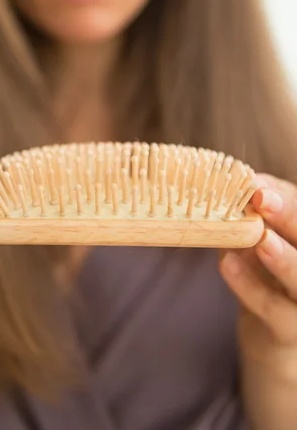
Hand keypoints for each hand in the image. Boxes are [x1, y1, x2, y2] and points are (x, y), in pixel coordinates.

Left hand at [219, 173, 296, 372]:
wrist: (271, 333)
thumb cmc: (270, 274)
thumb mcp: (265, 237)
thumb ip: (259, 214)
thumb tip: (249, 184)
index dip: (286, 198)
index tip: (258, 184)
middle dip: (290, 217)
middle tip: (263, 198)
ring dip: (282, 258)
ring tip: (261, 237)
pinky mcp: (289, 330)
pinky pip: (270, 307)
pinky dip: (248, 285)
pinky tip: (228, 263)